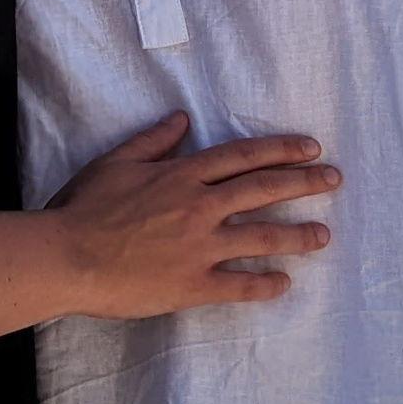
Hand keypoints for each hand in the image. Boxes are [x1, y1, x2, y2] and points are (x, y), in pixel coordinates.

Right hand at [48, 112, 339, 317]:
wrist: (68, 257)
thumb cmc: (85, 207)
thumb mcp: (116, 162)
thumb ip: (153, 140)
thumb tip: (183, 118)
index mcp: (182, 174)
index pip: (242, 157)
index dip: (280, 150)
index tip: (311, 147)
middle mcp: (199, 207)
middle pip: (262, 190)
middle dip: (304, 182)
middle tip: (334, 179)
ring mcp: (200, 248)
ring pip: (262, 238)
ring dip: (297, 236)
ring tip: (324, 235)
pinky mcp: (193, 284)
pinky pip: (240, 285)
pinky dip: (265, 285)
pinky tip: (284, 284)